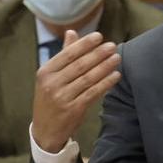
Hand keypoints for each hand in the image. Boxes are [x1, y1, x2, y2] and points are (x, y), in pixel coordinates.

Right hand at [32, 31, 121, 152]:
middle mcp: (52, 84)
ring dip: (104, 67)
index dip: (84, 44)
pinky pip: (92, 93)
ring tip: (116, 58)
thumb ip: (63, 55)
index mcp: (45, 72)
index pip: (67, 54)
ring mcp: (62, 97)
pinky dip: (105, 83)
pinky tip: (115, 76)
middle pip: (79, 65)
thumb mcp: (51, 77)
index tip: (98, 36)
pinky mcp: (73, 109)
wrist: (45, 130)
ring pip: (87, 79)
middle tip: (112, 46)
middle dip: (98, 54)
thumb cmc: (50, 99)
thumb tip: (72, 32)